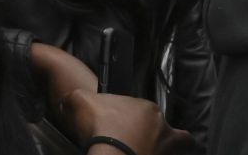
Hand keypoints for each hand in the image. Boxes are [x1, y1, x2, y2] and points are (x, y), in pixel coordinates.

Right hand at [32, 43, 192, 154]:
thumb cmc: (102, 130)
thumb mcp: (79, 101)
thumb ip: (76, 97)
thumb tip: (70, 101)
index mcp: (145, 106)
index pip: (137, 107)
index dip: (125, 115)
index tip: (115, 124)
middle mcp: (163, 125)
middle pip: (158, 124)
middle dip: (148, 131)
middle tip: (131, 140)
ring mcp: (171, 147)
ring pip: (177, 143)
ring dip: (167, 145)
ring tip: (151, 150)